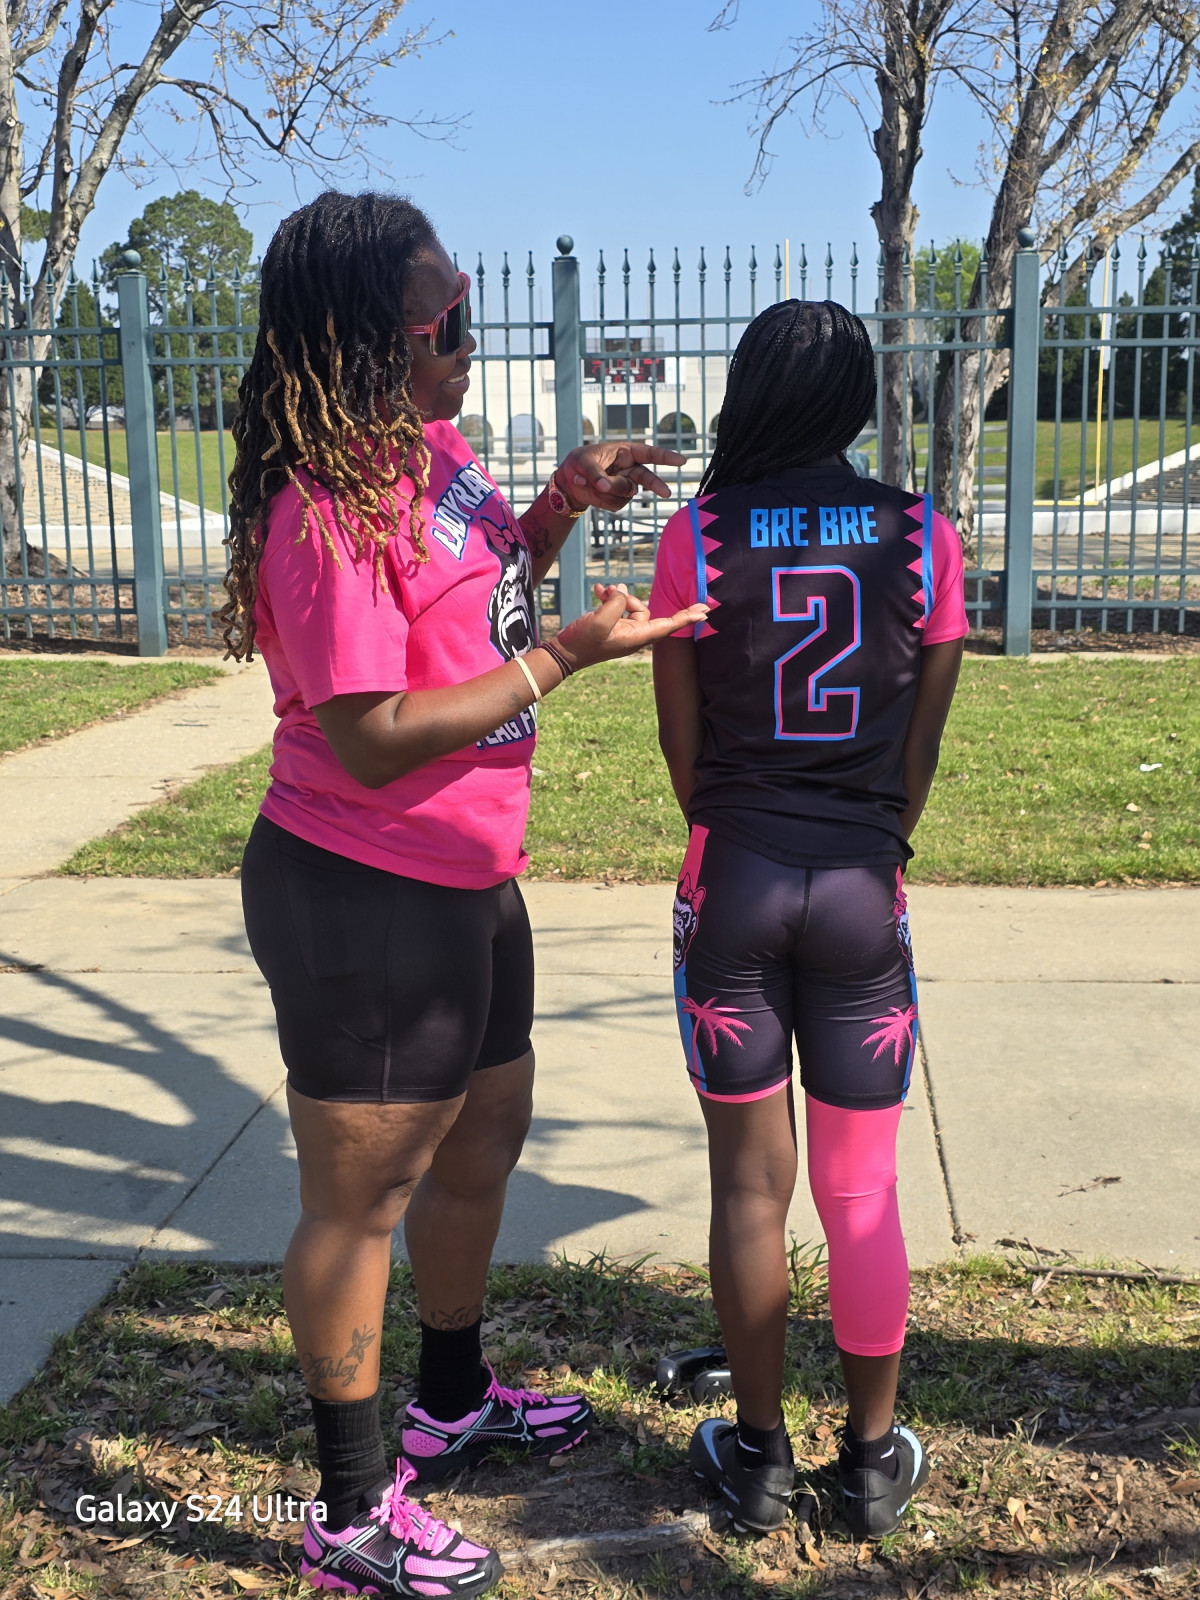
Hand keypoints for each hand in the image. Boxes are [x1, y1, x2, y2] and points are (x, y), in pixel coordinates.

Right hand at [552, 584, 707, 669]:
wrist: (563, 654)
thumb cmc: (583, 642)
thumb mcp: (601, 620)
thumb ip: (617, 603)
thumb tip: (622, 594)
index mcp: (637, 637)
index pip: (668, 625)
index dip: (687, 617)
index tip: (705, 611)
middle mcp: (634, 635)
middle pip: (643, 609)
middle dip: (627, 598)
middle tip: (608, 594)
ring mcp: (623, 631)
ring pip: (629, 606)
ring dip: (616, 596)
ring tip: (601, 591)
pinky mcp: (612, 627)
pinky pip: (617, 608)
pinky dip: (609, 598)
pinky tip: (598, 591)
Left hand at [555, 442, 687, 513]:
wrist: (568, 483)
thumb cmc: (578, 464)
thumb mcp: (583, 463)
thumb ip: (596, 474)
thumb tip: (606, 487)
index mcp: (625, 452)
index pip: (649, 454)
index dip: (666, 457)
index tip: (682, 460)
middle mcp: (629, 469)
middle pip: (648, 478)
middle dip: (656, 485)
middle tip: (666, 494)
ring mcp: (625, 486)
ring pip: (626, 493)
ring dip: (607, 490)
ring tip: (586, 482)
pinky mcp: (618, 500)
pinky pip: (615, 504)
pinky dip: (600, 500)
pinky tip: (590, 492)